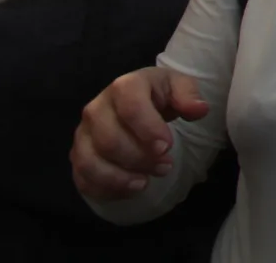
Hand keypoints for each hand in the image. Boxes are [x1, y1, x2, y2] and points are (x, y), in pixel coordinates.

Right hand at [71, 66, 207, 200]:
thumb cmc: (157, 96)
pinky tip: (130, 189)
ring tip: (145, 182)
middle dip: (139, 159)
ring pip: (90, 163)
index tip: (167, 147)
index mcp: (123, 86)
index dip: (148, 130)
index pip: (130, 107)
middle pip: (109, 141)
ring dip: (120, 179)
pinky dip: (106, 189)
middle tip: (165, 166)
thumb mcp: (177, 86)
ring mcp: (83, 135)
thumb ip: (188, 94)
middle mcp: (96, 109)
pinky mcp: (77, 157)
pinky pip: (83, 179)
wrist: (134, 103)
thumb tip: (199, 109)